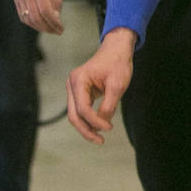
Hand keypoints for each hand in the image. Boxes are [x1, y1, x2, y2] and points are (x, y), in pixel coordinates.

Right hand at [14, 0, 65, 34]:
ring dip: (40, 27)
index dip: (54, 23)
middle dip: (48, 28)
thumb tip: (55, 18)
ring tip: (50, 29)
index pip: (45, 12)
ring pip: (28, 19)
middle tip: (57, 31)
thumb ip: (57, 1)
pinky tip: (41, 24)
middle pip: (36, 18)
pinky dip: (32, 22)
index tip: (61, 28)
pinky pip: (23, 15)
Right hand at [67, 28, 135, 143]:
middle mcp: (72, 84)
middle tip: (100, 141)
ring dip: (86, 127)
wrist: (117, 49)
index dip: (95, 122)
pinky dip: (89, 119)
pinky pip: (81, 110)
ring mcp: (74, 87)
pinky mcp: (79, 91)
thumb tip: (102, 124)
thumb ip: (108, 106)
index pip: (83, 109)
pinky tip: (99, 127)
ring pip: (75, 114)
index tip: (109, 128)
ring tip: (100, 138)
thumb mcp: (117, 86)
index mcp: (79, 80)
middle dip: (86, 130)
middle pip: (74, 115)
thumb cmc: (117, 63)